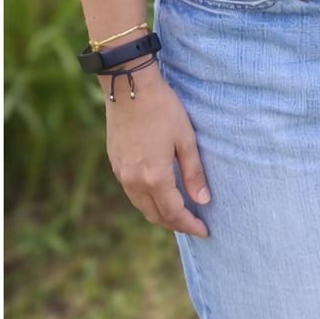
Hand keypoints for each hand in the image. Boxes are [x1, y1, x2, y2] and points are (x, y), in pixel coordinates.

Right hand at [102, 63, 210, 235]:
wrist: (129, 88)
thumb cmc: (162, 109)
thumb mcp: (185, 139)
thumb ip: (193, 173)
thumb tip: (203, 200)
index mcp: (154, 177)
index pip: (174, 212)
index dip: (190, 224)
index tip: (204, 230)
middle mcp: (134, 181)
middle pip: (155, 215)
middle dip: (175, 223)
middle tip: (193, 224)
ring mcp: (121, 173)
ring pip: (141, 205)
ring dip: (159, 213)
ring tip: (177, 211)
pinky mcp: (115, 163)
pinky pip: (131, 192)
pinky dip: (146, 199)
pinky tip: (158, 192)